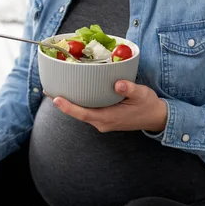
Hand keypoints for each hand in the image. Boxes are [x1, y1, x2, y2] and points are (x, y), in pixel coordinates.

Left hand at [51, 81, 167, 132]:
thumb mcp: (142, 95)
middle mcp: (102, 122)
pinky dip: (78, 103)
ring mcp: (102, 121)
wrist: (157, 118)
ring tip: (55, 89)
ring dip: (69, 103)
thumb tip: (118, 84)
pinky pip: (87, 111)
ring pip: (81, 112)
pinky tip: (73, 93)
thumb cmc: (149, 106)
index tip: (56, 99)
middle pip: (78, 113)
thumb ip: (130, 89)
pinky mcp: (104, 118)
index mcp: (108, 118)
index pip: (84, 114)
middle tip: (47, 89)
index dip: (69, 107)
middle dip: (63, 102)